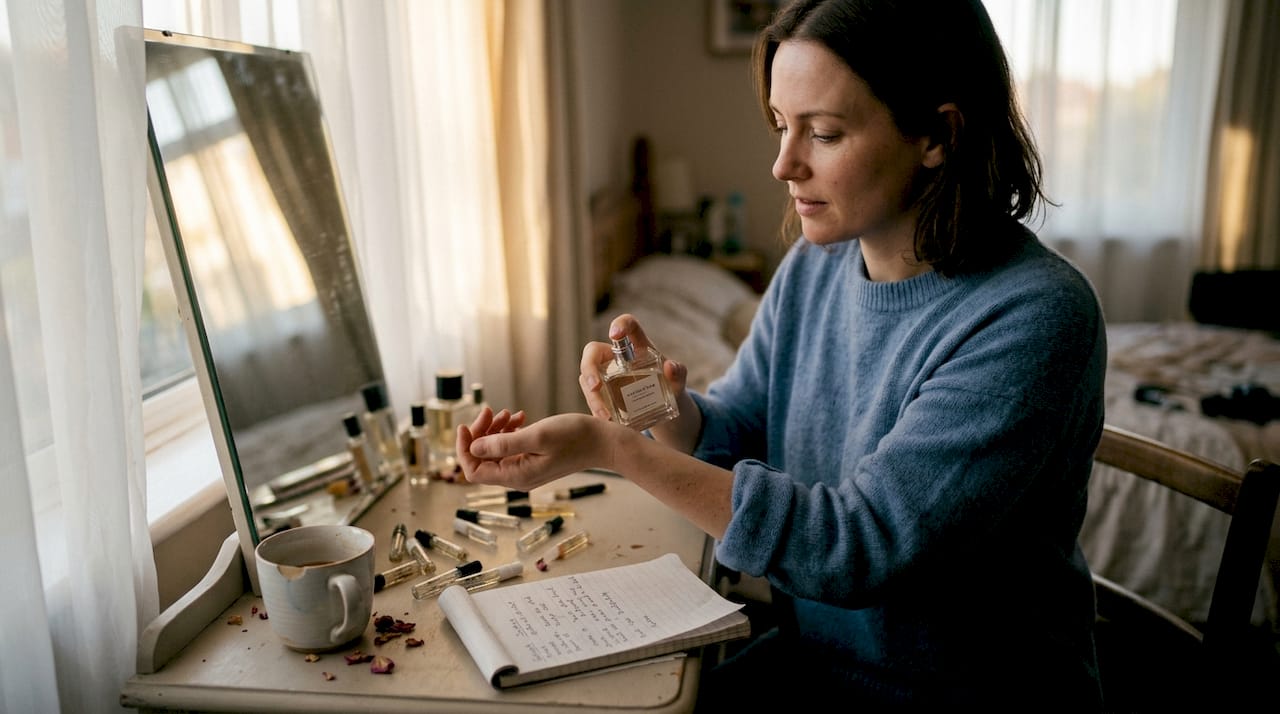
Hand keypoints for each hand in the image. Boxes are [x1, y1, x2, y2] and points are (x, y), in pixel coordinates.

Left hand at [457, 407, 623, 490]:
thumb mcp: (537, 436)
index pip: (474, 471)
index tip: (466, 425)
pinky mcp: (532, 459)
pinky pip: (510, 447)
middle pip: (482, 459)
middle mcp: (517, 477)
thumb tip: (473, 448)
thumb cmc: (575, 437)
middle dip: (480, 433)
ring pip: (495, 451)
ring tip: (508, 413)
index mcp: (516, 476)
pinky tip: (520, 417)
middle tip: (490, 410)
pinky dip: (509, 431)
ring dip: (495, 429)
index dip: (464, 448)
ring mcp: (525, 469)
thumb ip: (503, 444)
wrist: (603, 442)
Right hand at [579, 313, 688, 421]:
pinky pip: (591, 398)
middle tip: (596, 387)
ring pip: (587, 379)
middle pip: (593, 352)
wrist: (665, 408)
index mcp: (637, 345)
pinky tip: (606, 422)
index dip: (619, 324)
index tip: (614, 334)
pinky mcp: (601, 394)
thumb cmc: (670, 385)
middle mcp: (616, 357)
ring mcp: (605, 375)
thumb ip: (678, 373)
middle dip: (589, 367)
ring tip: (606, 417)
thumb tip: (671, 367)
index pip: (627, 325)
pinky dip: (595, 410)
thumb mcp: (678, 381)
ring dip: (592, 397)